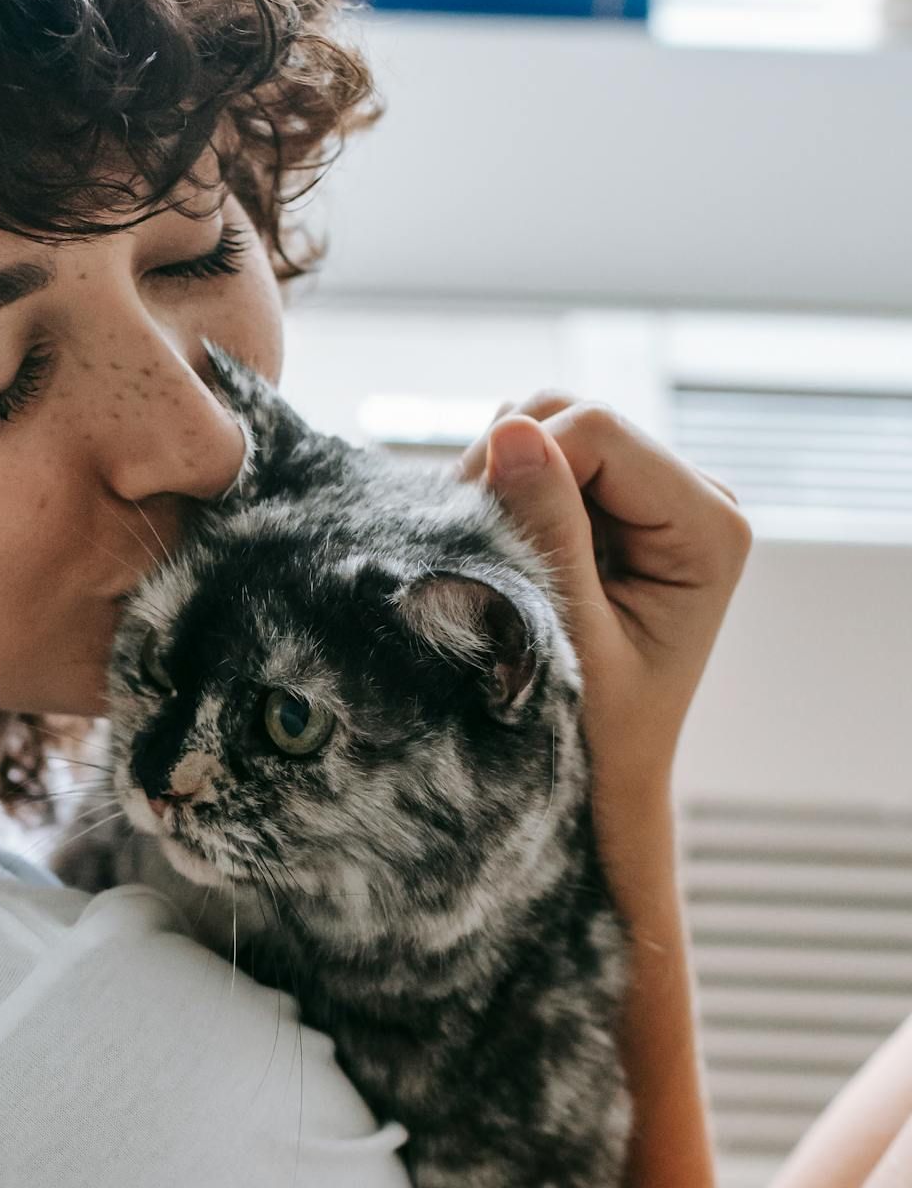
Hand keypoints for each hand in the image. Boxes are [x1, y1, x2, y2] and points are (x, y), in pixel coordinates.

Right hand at [455, 395, 751, 813]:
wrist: (605, 775)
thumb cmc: (597, 730)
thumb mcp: (569, 639)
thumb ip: (546, 532)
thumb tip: (511, 429)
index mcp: (711, 527)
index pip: (595, 430)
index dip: (520, 465)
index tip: (476, 540)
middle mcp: (696, 494)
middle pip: (572, 412)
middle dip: (505, 467)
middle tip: (478, 552)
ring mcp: (654, 490)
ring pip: (547, 420)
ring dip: (500, 477)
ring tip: (497, 561)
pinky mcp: (613, 496)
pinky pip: (538, 448)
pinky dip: (504, 486)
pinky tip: (509, 551)